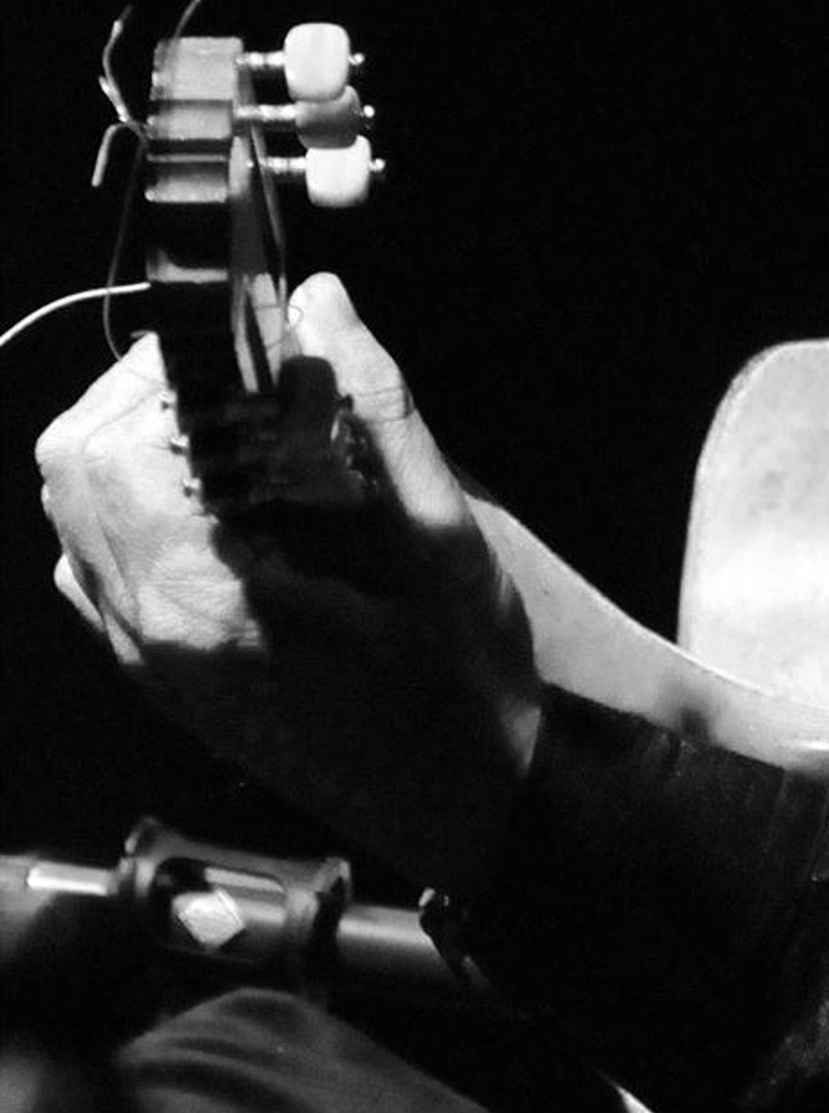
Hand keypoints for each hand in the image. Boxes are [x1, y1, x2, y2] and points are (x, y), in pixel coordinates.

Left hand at [36, 273, 541, 893]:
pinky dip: (136, 516)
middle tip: (241, 384)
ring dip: (131, 455)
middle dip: (140, 401)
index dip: (166, 373)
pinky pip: (99, 575)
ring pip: (73, 520)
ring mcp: (149, 666)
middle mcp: (150, 634)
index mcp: (204, 597)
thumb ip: (379, 409)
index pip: (107, 447)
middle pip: (69, 471)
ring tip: (232, 438)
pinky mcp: (166, 683)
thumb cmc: (467, 684)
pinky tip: (225, 509)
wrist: (476, 810)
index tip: (249, 353)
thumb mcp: (445, 536)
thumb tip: (324, 302)